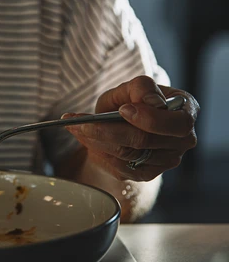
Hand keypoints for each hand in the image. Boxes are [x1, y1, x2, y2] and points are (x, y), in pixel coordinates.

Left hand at [63, 76, 199, 181]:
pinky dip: (96, 151)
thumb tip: (151, 103)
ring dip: (96, 140)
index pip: (177, 123)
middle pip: (145, 141)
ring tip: (74, 126)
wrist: (122, 122)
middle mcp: (182, 140)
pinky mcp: (146, 174)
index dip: (149, 119)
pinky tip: (83, 138)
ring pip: (127, 154)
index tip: (122, 110)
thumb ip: (141, 88)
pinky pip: (119, 166)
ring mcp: (165, 160)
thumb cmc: (131, 101)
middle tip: (82, 122)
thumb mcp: (132, 87)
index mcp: (187, 112)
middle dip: (109, 131)